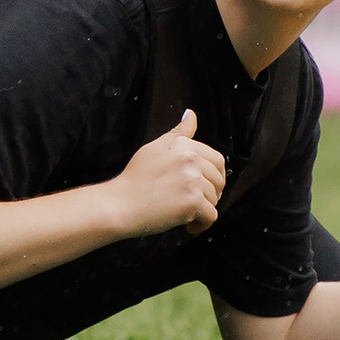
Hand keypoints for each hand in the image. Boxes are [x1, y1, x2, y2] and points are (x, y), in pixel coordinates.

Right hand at [109, 109, 226, 236]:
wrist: (120, 204)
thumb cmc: (135, 179)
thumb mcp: (155, 147)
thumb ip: (179, 133)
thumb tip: (191, 115)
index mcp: (184, 145)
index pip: (216, 159)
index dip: (213, 176)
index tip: (201, 187)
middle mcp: (190, 159)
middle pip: (219, 180)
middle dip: (211, 194)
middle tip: (194, 203)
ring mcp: (193, 180)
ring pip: (215, 199)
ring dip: (203, 210)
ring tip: (184, 214)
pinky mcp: (193, 201)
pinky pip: (211, 216)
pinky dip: (201, 225)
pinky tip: (187, 224)